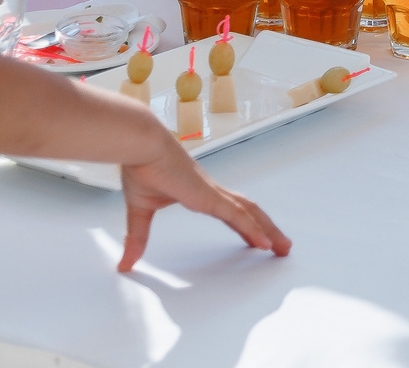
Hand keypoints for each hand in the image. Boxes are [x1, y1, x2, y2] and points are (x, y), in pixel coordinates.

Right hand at [117, 125, 290, 270]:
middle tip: (281, 247)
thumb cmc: (141, 166)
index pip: (231, 212)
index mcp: (199, 193)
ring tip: (282, 248)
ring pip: (250, 213)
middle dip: (266, 229)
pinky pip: (237, 215)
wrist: (141, 145)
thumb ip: (138, 237)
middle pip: (248, 212)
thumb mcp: (140, 210)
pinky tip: (265, 243)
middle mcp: (212, 192)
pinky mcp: (209, 195)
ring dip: (268, 230)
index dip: (246, 226)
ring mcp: (213, 193)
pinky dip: (253, 229)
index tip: (258, 240)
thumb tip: (126, 263)